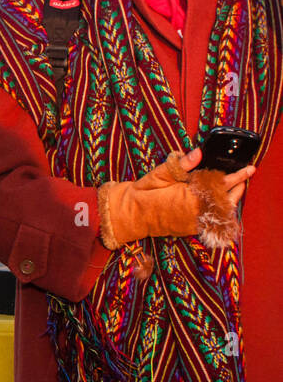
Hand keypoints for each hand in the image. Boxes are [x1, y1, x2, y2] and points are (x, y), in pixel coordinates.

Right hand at [99, 149, 252, 248]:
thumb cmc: (145, 192)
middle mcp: (196, 211)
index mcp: (190, 195)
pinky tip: (223, 202)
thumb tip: (199, 152)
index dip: (237, 176)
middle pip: (227, 199)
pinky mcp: (192, 228)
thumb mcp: (160, 174)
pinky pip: (213, 219)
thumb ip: (181, 164)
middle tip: (247, 175)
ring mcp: (195, 222)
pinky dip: (221, 210)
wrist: (132, 214)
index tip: (249, 169)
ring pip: (222, 211)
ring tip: (239, 187)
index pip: (221, 184)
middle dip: (239, 187)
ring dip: (232, 199)